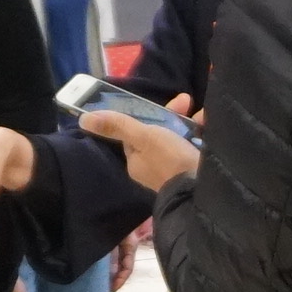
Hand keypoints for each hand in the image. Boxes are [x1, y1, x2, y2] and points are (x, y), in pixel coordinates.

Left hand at [83, 107, 198, 194]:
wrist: (203, 189)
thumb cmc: (170, 160)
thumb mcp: (142, 137)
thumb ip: (117, 126)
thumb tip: (83, 118)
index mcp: (137, 161)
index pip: (137, 132)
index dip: (150, 114)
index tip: (166, 102)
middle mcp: (153, 167)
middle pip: (160, 133)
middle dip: (174, 116)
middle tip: (187, 102)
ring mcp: (174, 170)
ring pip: (179, 138)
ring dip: (190, 124)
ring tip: (202, 116)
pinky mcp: (193, 172)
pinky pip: (194, 147)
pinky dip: (200, 135)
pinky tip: (208, 126)